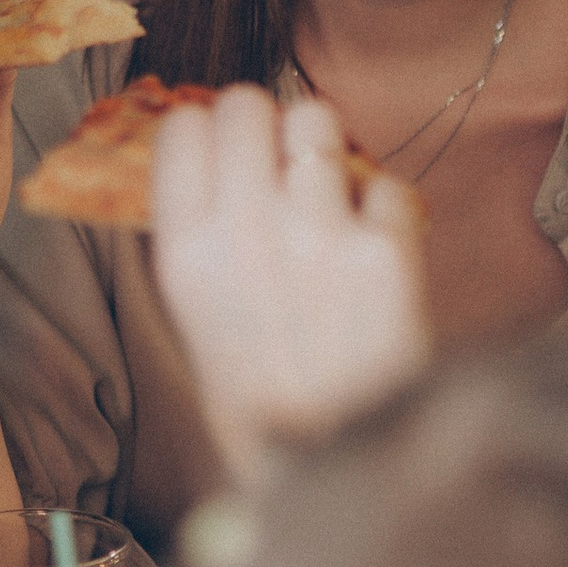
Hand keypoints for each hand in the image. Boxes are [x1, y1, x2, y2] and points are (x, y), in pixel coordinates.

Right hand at [150, 85, 428, 485]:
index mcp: (187, 253)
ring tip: (330, 192)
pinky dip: (384, 209)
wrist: (335, 461)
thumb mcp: (198, 320)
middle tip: (279, 159)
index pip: (182, 127)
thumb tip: (220, 160)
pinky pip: (385, 183)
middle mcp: (246, 231)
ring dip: (325, 149)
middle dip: (265, 124)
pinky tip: (375, 247)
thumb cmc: (262, 399)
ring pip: (317, 120)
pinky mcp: (384, 249)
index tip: (223, 148)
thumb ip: (205, 238)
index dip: (207, 129)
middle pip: (247, 105)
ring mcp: (318, 234)